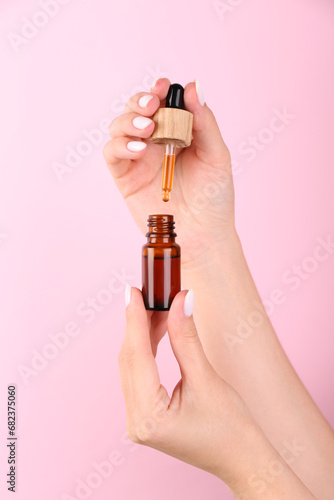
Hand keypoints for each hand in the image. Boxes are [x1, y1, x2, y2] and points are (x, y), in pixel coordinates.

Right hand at [103, 79, 234, 268]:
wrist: (204, 234)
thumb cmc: (214, 197)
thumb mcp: (216, 155)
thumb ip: (204, 122)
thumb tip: (194, 86)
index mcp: (178, 132)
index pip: (162, 103)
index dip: (158, 90)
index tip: (163, 86)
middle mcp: (155, 142)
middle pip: (136, 110)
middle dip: (140, 102)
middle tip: (152, 106)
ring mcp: (138, 159)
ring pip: (119, 127)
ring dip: (129, 122)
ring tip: (148, 131)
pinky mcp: (125, 178)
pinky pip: (112, 153)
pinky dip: (120, 145)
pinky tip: (139, 150)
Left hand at [119, 287, 315, 498]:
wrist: (241, 457)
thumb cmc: (230, 426)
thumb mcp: (206, 378)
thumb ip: (186, 337)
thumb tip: (180, 300)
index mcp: (148, 417)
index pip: (136, 356)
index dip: (134, 320)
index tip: (133, 292)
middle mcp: (135, 420)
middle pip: (130, 359)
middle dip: (138, 324)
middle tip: (148, 294)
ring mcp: (137, 419)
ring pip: (133, 365)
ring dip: (143, 335)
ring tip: (158, 309)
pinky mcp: (145, 415)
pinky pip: (140, 374)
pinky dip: (147, 350)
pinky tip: (157, 331)